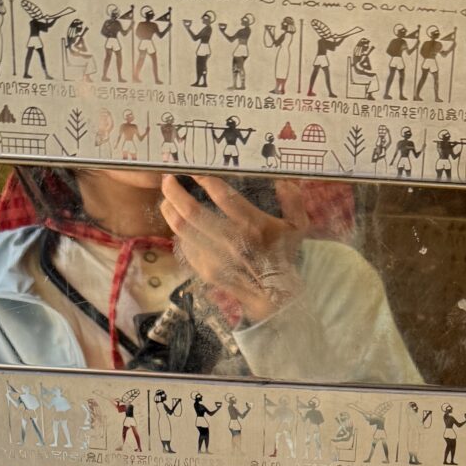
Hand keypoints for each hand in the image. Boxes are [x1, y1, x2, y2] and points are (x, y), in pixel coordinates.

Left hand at [159, 174, 309, 324]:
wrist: (274, 296)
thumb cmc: (283, 256)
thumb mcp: (298, 226)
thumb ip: (293, 199)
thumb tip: (282, 178)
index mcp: (253, 225)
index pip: (222, 196)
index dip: (204, 178)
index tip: (193, 168)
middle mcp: (231, 241)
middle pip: (192, 212)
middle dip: (174, 191)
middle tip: (168, 179)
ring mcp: (216, 258)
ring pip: (182, 229)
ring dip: (170, 210)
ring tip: (167, 198)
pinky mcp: (206, 270)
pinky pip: (185, 246)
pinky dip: (179, 232)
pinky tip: (179, 223)